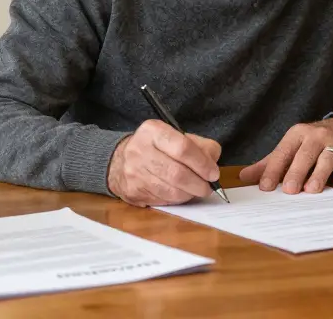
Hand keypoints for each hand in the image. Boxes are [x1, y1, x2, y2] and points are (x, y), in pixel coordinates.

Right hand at [106, 120, 221, 206]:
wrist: (119, 161)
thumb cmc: (155, 148)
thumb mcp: (175, 136)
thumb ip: (199, 146)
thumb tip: (212, 163)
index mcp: (153, 131)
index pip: (183, 148)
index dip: (202, 163)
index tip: (213, 173)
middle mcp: (140, 150)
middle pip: (178, 173)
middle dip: (199, 184)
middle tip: (208, 187)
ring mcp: (134, 173)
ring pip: (171, 191)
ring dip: (189, 194)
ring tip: (195, 190)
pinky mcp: (133, 192)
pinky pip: (163, 201)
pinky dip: (177, 200)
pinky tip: (179, 193)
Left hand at [238, 119, 332, 192]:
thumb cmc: (313, 142)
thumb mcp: (292, 147)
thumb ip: (270, 163)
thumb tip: (244, 177)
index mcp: (298, 134)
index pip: (283, 152)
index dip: (273, 169)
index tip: (265, 186)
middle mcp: (317, 136)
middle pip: (306, 155)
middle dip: (297, 172)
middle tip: (290, 190)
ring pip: (327, 158)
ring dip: (319, 174)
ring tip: (311, 190)